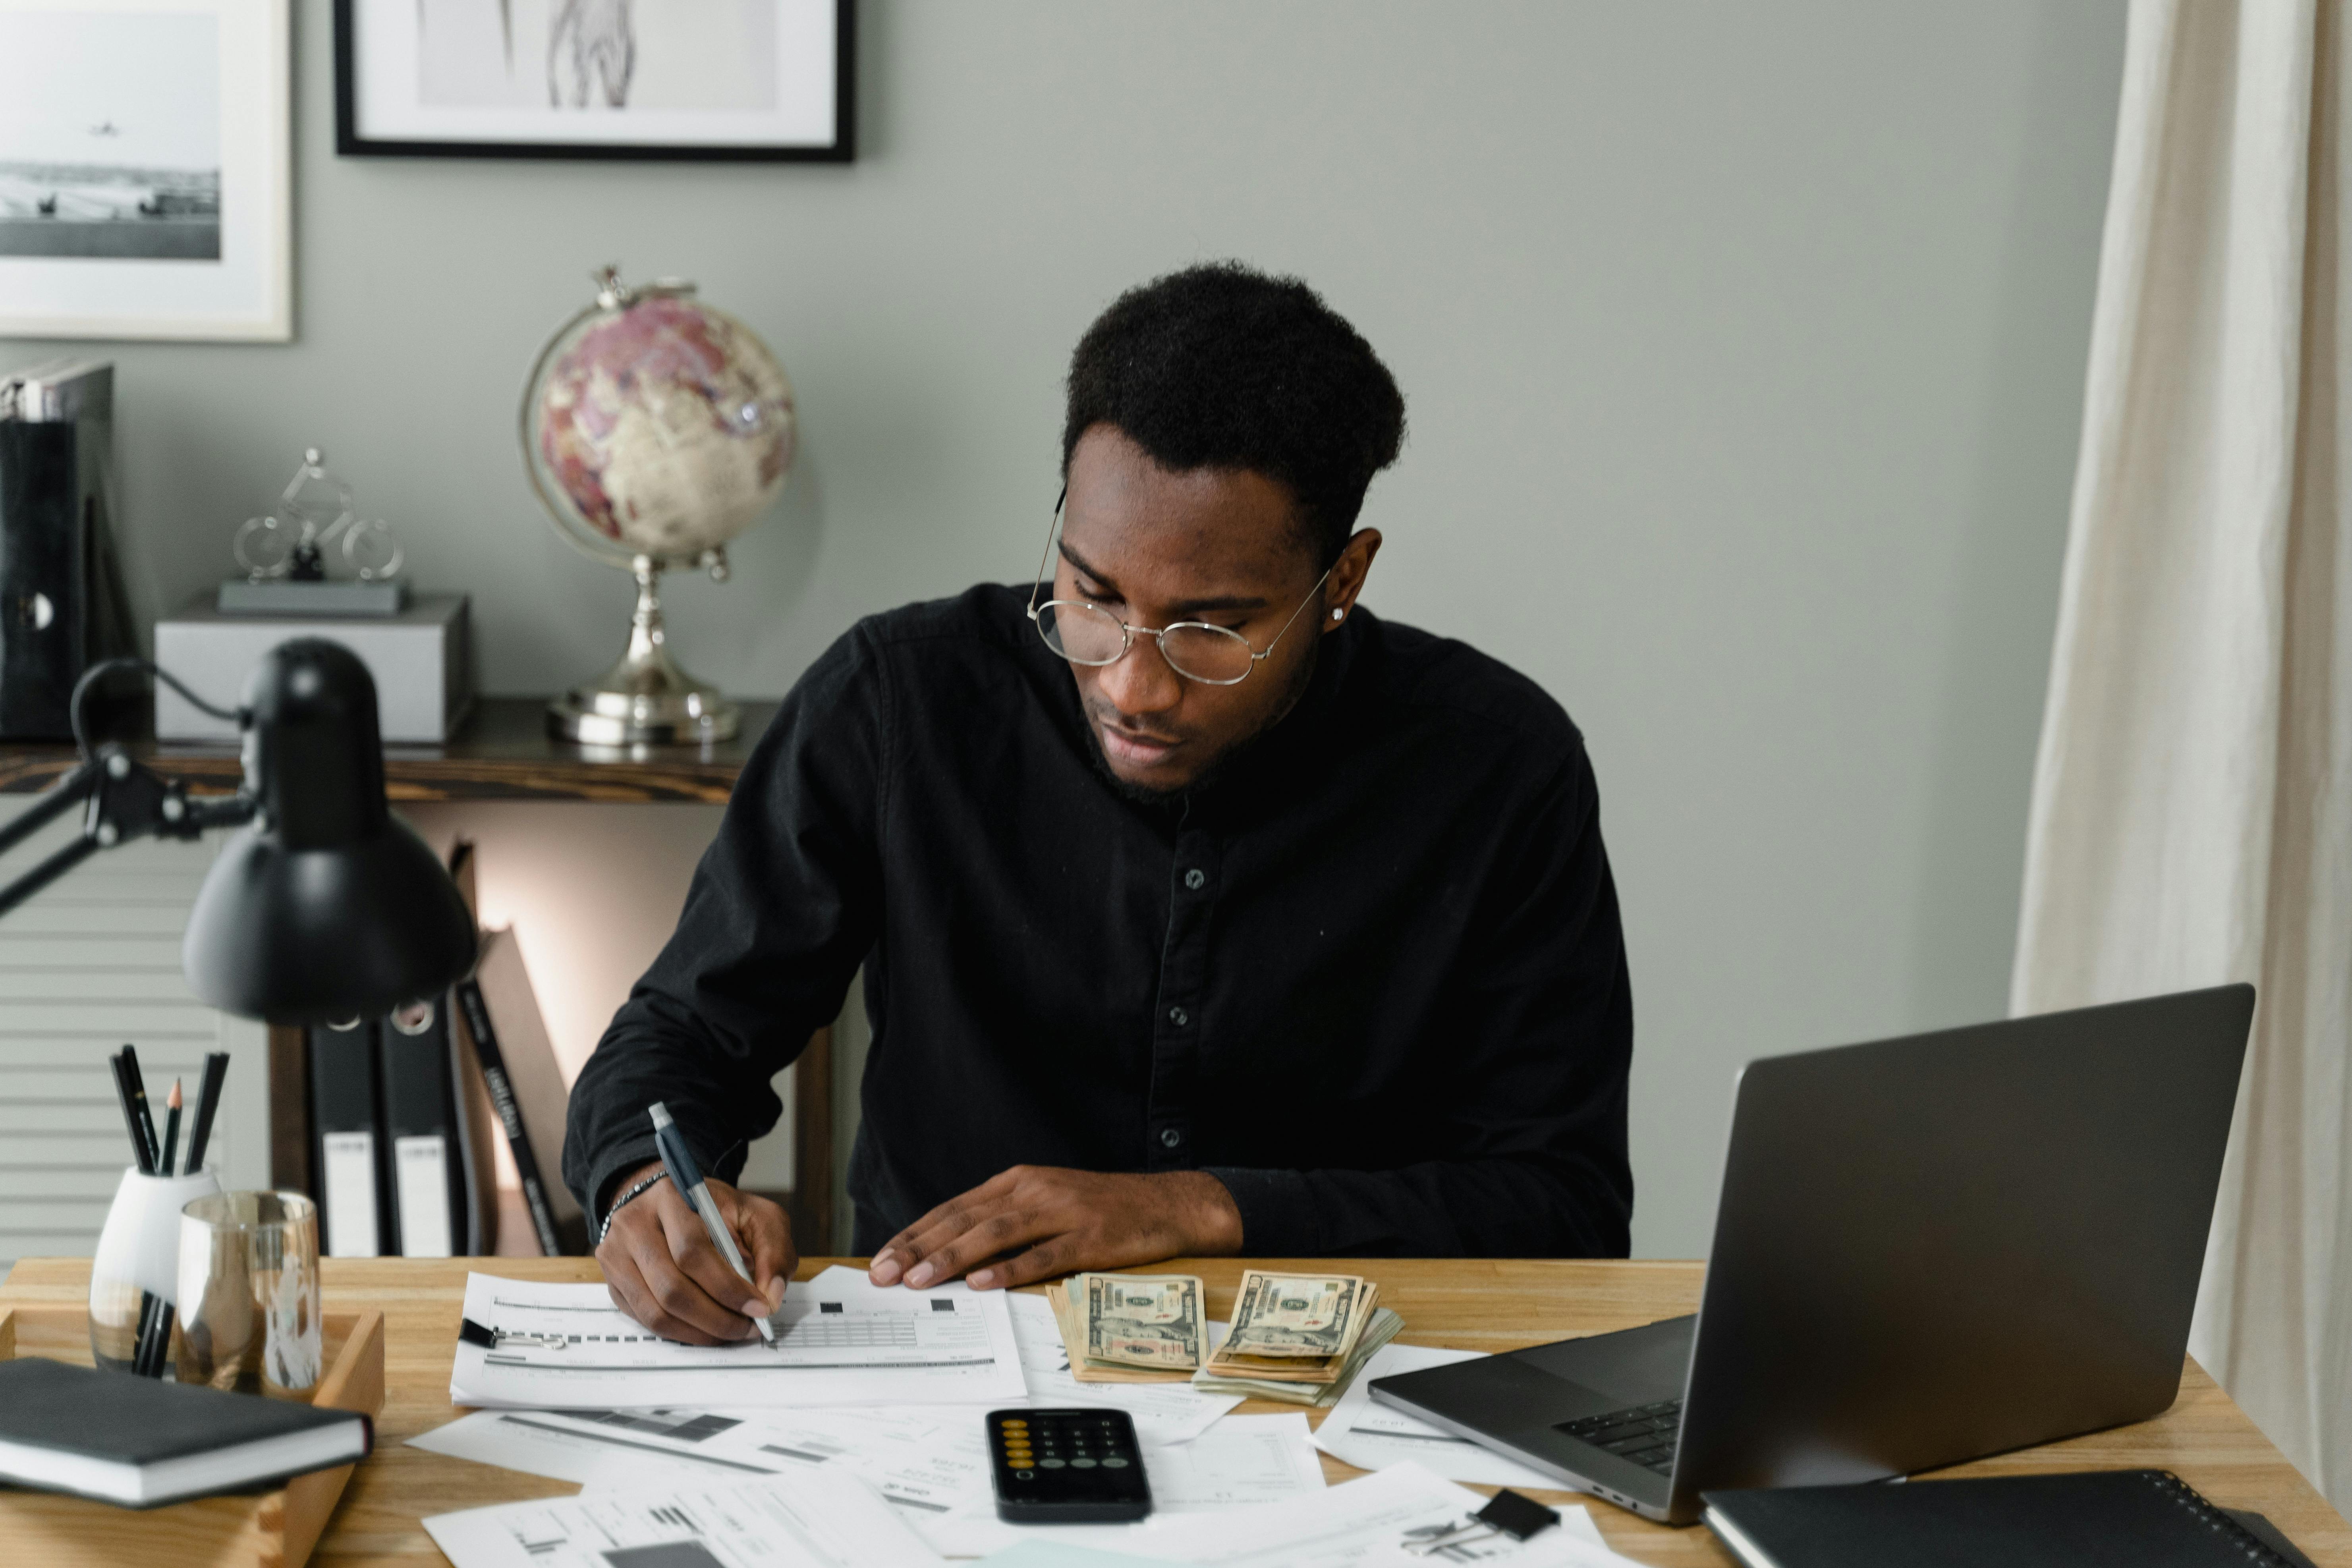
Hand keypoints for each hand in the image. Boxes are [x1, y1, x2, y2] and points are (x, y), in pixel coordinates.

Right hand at [597, 1161, 795, 1344]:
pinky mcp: (613, 1282)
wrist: (668, 1203)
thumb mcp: (756, 1215)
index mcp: (669, 1197)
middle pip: (671, 1287)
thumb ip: (772, 1251)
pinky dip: (680, 1333)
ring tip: (730, 1332)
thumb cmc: (716, 1211)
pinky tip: (706, 1330)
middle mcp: (634, 1224)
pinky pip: (644, 1320)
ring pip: (655, 1311)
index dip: (727, 1287)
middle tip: (747, 1328)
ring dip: (699, 1332)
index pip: (692, 1251)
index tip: (759, 1308)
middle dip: (717, 1317)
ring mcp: (616, 1255)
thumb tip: (770, 1296)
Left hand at [868, 1166, 1242, 1290]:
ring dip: (953, 1258)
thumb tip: (951, 1253)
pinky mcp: (1088, 1236)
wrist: (1165, 1203)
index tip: (881, 1259)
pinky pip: (1043, 1255)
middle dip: (919, 1248)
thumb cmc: (1101, 1208)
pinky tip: (984, 1282)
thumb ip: (1003, 1220)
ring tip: (920, 1280)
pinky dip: (1011, 1268)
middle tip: (884, 1274)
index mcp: (1017, 1182)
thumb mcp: (1045, 1202)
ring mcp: (1061, 1212)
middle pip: (965, 1219)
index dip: (914, 1234)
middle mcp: (1033, 1190)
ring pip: (996, 1234)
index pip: (953, 1209)